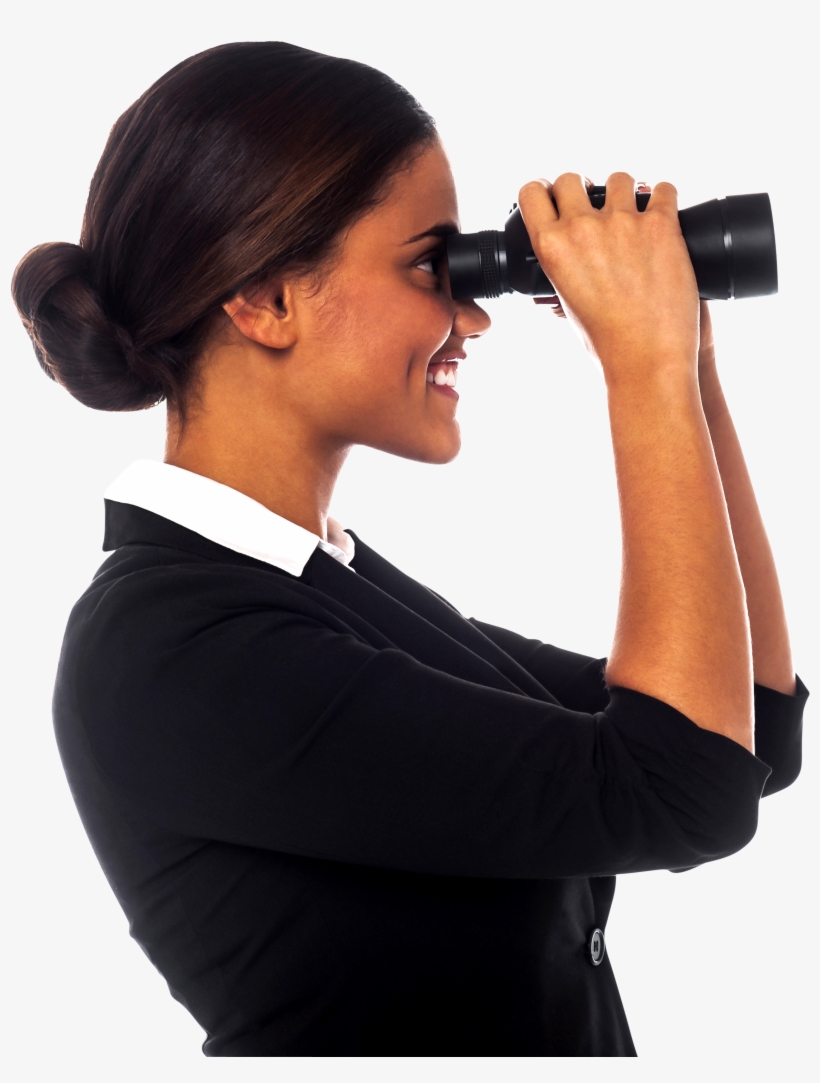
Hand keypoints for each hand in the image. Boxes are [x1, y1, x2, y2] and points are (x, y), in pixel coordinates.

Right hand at [519, 173, 699, 384]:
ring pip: (620, 179)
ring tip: (634, 216)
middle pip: (572, 178)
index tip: (554, 196)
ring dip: (626, 193)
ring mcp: (622, 223)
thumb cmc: (607, 341)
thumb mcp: (567, 302)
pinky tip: (663, 216)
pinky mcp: (661, 224)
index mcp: (551, 248)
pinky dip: (663, 199)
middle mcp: (582, 229)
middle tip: (596, 207)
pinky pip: (662, 189)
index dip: (544, 191)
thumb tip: (566, 250)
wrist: (647, 358)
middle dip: (583, 188)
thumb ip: (564, 267)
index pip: (532, 193)